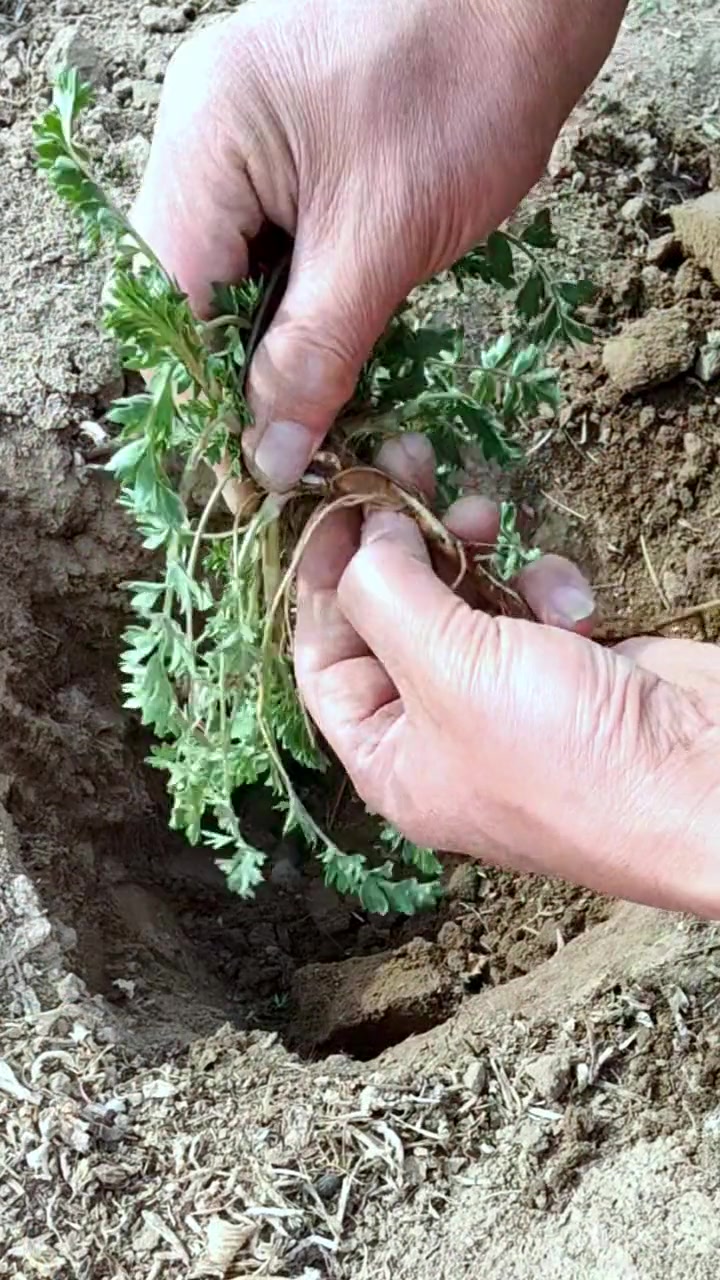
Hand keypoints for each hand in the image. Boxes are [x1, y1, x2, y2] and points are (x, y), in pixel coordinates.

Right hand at [132, 0, 625, 489]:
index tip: (253, 462)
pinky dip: (305, 303)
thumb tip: (268, 459)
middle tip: (295, 441)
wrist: (534, 0)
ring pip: (235, 277)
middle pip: (190, 291)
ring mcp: (245, 137)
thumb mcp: (384, 240)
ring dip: (276, 343)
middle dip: (240, 371)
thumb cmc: (465, 91)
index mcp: (205, 141)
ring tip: (323, 401)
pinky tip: (341, 343)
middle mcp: (204, 136)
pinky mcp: (293, 149)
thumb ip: (316, 355)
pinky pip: (275, 248)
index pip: (166, 298)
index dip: (202, 390)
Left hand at [295, 435, 719, 918]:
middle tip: (404, 461)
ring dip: (473, 553)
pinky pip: (531, 607)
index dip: (323, 579)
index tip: (332, 504)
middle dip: (399, 543)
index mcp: (391, 757)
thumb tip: (363, 536)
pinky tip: (573, 610)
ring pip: (465, 600)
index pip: (324, 659)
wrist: (706, 783)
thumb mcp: (446, 670)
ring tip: (484, 515)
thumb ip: (384, 594)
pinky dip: (546, 592)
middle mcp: (440, 732)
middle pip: (394, 618)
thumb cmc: (562, 754)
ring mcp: (509, 700)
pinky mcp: (568, 668)